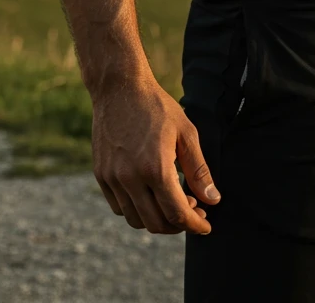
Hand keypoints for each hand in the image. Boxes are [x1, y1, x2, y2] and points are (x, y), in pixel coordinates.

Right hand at [92, 77, 220, 233]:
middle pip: (156, 223)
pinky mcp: (101, 175)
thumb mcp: (186, 133)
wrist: (119, 88)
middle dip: (178, 224)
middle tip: (193, 209)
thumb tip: (213, 200)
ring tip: (173, 201)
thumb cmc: (157, 107)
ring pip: (136, 220)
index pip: (177, 214)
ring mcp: (112, 179)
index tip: (206, 226)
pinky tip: (151, 194)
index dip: (194, 225)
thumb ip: (199, 170)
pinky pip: (119, 207)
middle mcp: (131, 179)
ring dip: (157, 219)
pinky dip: (137, 210)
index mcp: (156, 168)